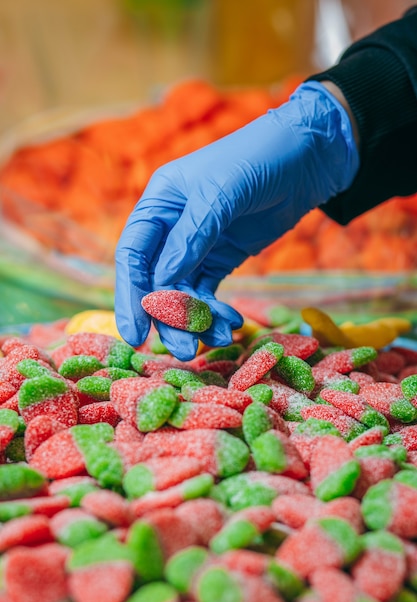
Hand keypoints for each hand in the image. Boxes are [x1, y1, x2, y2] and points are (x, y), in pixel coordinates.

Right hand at [115, 81, 358, 359]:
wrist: (307, 157)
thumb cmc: (258, 159)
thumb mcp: (221, 192)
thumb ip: (191, 237)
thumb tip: (163, 283)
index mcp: (158, 203)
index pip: (133, 255)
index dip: (130, 296)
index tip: (135, 334)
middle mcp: (170, 227)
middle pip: (155, 282)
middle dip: (166, 317)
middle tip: (181, 351)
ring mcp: (196, 246)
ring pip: (184, 293)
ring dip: (195, 321)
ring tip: (216, 341)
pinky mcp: (221, 258)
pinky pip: (209, 293)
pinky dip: (215, 313)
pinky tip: (230, 326)